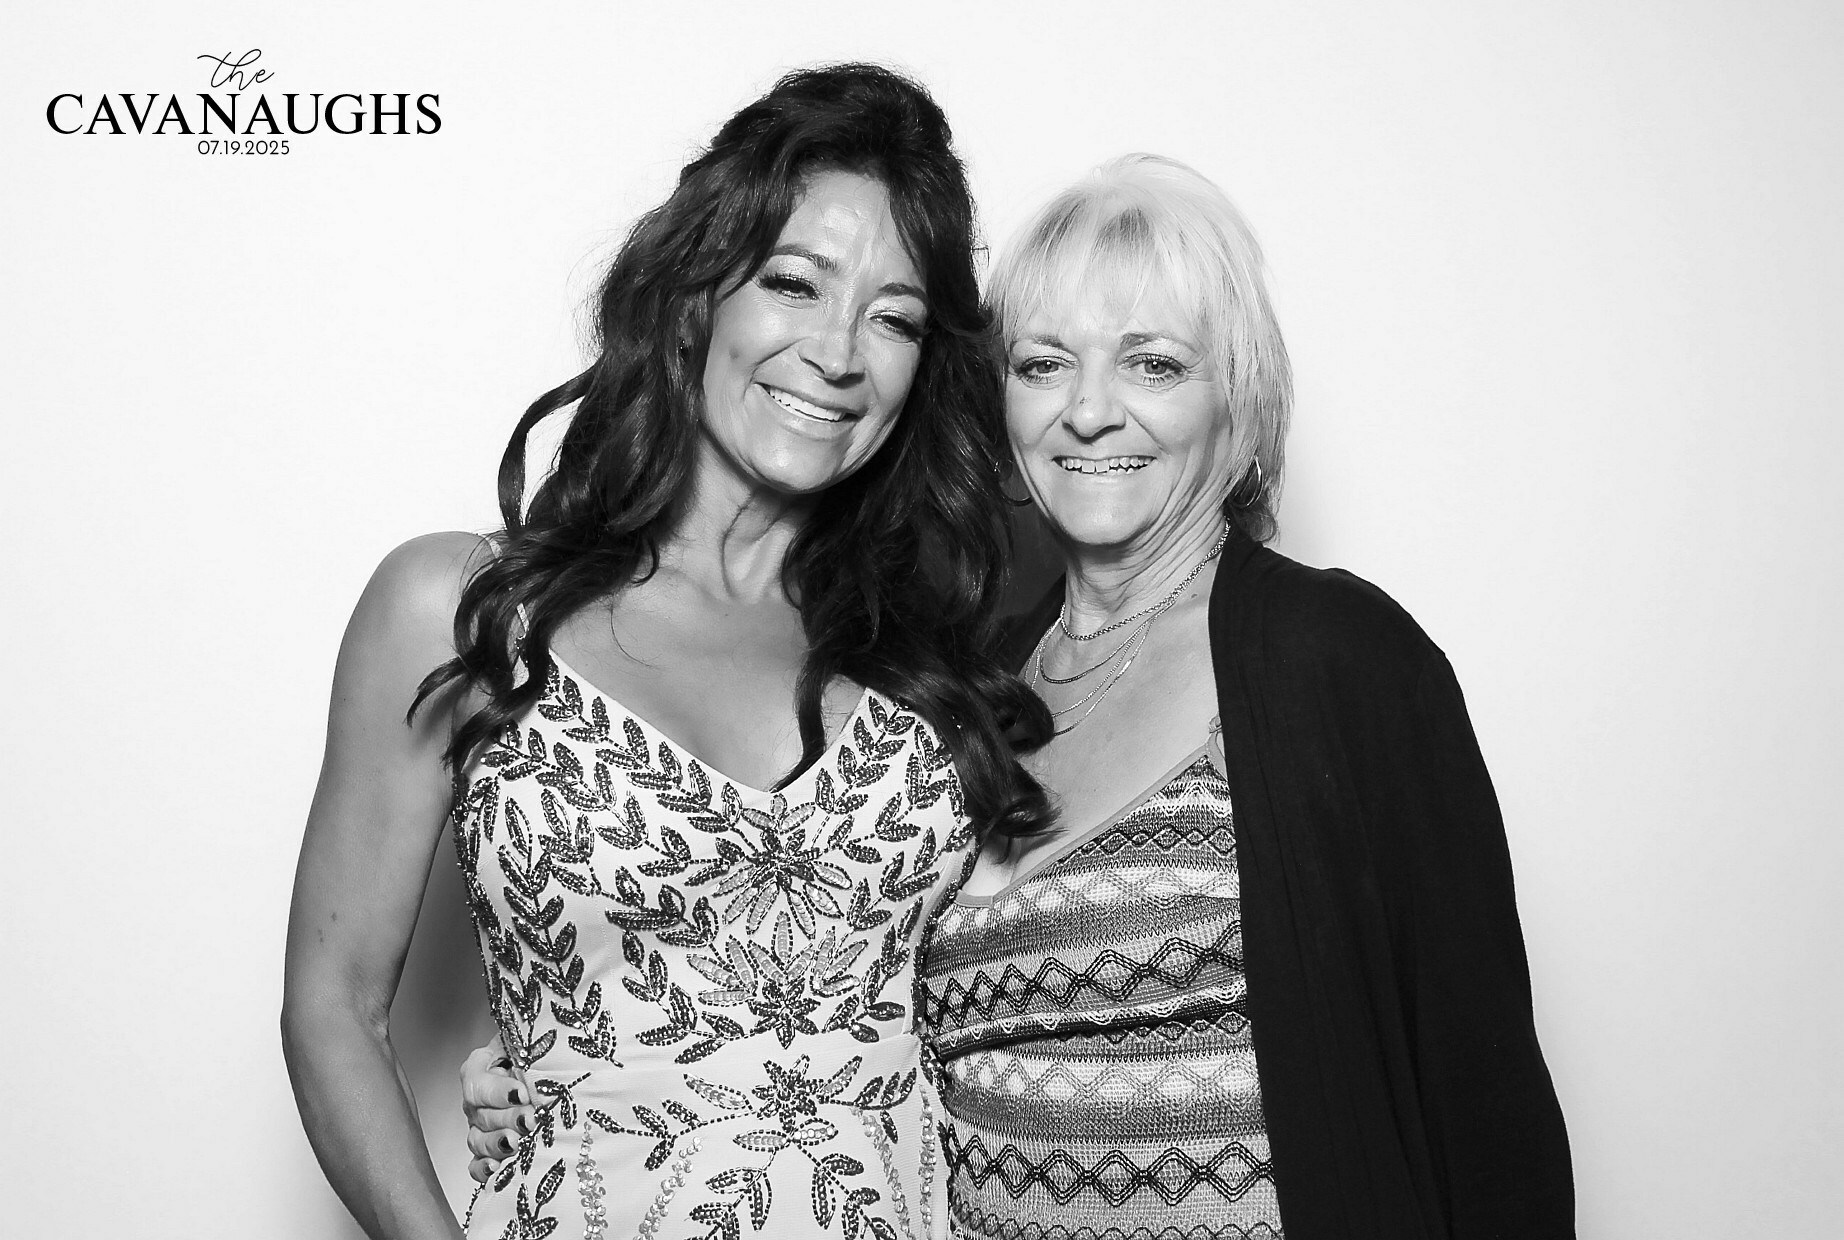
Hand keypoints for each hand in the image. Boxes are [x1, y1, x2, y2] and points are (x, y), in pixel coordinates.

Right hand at [459, 1039, 534, 1183]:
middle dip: (508, 1119)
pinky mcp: (488, 1151)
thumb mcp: (532, 1040)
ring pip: (478, 1140)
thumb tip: (536, 1047)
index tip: (522, 1093)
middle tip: (531, 1121)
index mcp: (480, 1067)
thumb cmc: (541, 1052)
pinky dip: (483, 1169)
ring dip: (498, 1144)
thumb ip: (527, 1046)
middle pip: (481, 1115)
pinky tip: (496, 1168)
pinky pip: (476, 1165)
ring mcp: (480, 1126)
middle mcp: (477, 1099)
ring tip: (519, 1144)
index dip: (499, 1092)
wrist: (554, 1071)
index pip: (478, 1083)